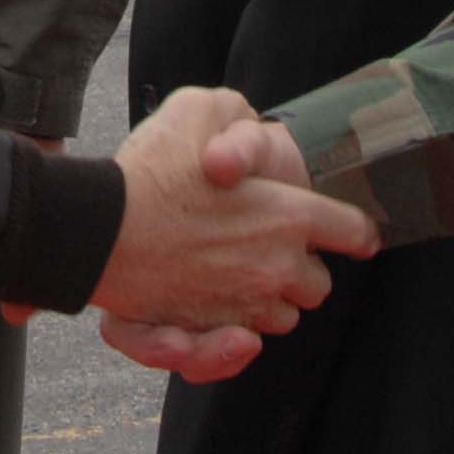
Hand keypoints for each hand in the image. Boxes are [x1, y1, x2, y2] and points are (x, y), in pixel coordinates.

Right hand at [86, 87, 376, 360]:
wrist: (97, 228)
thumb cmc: (148, 169)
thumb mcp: (198, 107)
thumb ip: (236, 115)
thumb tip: (249, 122)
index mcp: (289, 215)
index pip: (353, 230)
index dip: (356, 229)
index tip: (355, 233)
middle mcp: (277, 268)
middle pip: (317, 285)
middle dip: (300, 269)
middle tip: (269, 247)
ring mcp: (246, 306)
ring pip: (281, 318)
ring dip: (268, 300)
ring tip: (238, 274)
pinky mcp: (211, 335)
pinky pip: (241, 346)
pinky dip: (235, 335)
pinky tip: (219, 311)